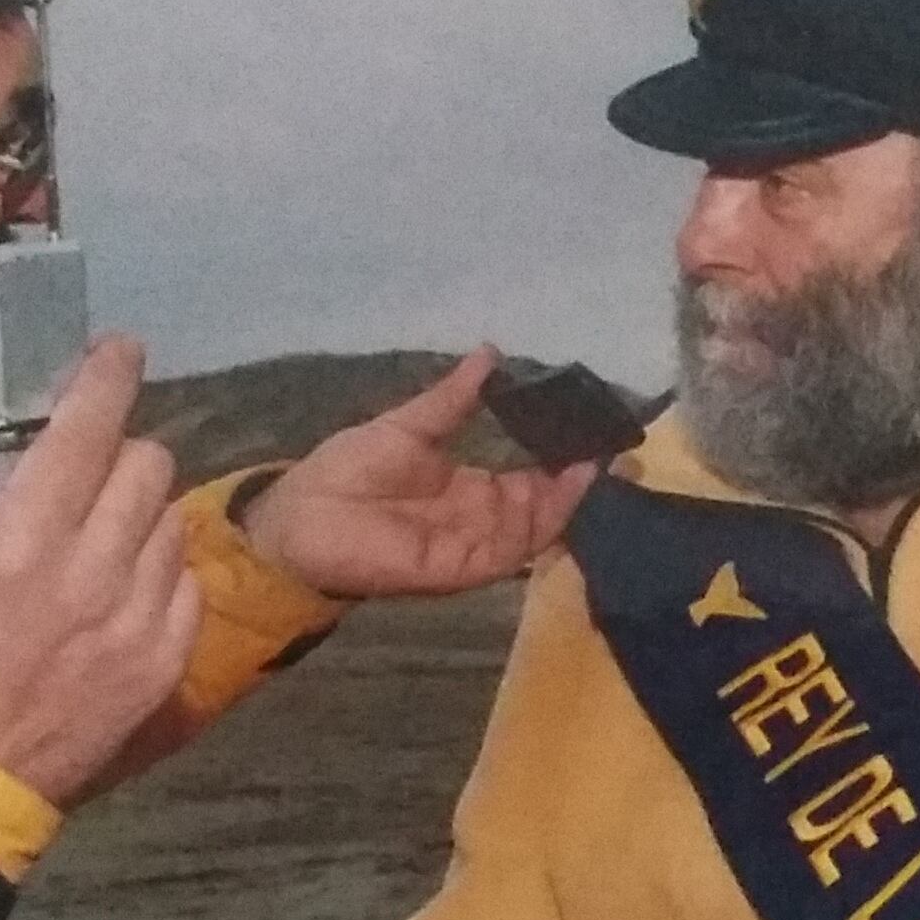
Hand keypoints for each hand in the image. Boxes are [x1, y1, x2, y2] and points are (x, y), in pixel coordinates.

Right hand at [0, 335, 200, 805]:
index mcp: (22, 547)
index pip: (87, 434)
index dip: (107, 380)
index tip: (118, 350)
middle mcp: (94, 580)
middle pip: (146, 468)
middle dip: (116, 448)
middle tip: (80, 460)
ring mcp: (136, 629)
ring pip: (171, 523)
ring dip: (139, 508)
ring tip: (93, 524)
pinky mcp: (160, 672)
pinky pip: (185, 587)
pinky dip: (160, 568)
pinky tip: (117, 581)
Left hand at [248, 346, 594, 599]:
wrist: (299, 517)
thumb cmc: (346, 472)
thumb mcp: (410, 425)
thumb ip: (454, 398)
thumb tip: (491, 353)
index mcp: (469, 490)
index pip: (532, 481)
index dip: (564, 463)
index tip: (597, 435)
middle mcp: (479, 522)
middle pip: (544, 509)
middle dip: (581, 486)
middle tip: (620, 455)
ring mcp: (472, 547)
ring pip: (535, 531)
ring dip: (567, 503)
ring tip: (597, 467)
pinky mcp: (458, 567)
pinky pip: (508, 552)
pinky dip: (535, 527)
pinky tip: (556, 495)